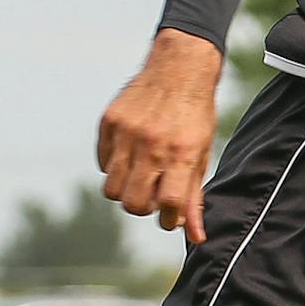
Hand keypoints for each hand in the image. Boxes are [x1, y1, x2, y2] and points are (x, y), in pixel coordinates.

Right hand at [98, 29, 222, 243]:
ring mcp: (127, 133)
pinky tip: (130, 154)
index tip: (171, 212)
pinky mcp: (109, 123)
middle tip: (153, 195)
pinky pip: (102, 164)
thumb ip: (195, 196)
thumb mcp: (202, 153)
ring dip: (124, 190)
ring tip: (140, 177)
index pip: (169, 205)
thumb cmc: (195, 115)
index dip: (169, 218)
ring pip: (111, 189)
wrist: (180, 68)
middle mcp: (153, 145)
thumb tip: (196, 237)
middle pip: (133, 203)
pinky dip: (113, 167)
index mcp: (182, 154)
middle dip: (143, 208)